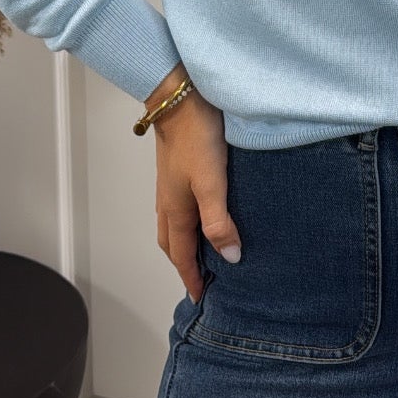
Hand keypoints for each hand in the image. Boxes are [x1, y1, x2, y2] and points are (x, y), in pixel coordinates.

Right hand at [145, 67, 241, 304]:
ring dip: (183, 245)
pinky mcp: (176, 172)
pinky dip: (186, 224)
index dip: (190, 277)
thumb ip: (219, 221)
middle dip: (182, 265)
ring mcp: (169, 186)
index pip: (181, 255)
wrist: (180, 100)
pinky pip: (177, 209)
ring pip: (172, 226)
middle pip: (171, 244)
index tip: (199, 297)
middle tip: (198, 281)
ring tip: (200, 255)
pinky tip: (201, 215)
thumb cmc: (197, 138)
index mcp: (175, 210)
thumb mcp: (212, 184)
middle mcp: (168, 202)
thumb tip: (229, 257)